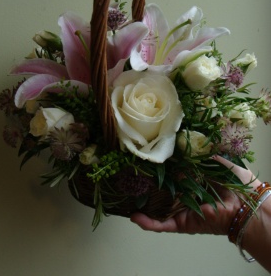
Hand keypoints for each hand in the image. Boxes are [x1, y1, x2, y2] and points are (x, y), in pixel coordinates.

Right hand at [130, 156, 260, 234]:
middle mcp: (184, 195)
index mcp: (191, 179)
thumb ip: (198, 152)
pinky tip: (135, 217)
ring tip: (124, 197)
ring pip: (157, 208)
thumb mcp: (215, 159)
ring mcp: (182, 210)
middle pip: (160, 191)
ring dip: (141, 205)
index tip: (143, 160)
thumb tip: (178, 146)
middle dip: (144, 186)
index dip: (157, 168)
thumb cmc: (235, 180)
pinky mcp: (183, 223)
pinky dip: (148, 223)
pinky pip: (163, 224)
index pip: (170, 174)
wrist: (247, 204)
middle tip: (127, 177)